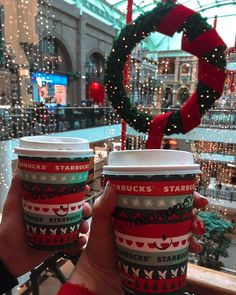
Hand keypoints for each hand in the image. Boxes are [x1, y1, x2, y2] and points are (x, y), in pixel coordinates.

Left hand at [0, 175, 91, 276]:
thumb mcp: (13, 203)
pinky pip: (74, 241)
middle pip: (76, 208)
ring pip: (78, 223)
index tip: (85, 188)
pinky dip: (80, 240)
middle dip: (85, 207)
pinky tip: (80, 240)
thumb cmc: (9, 228)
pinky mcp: (59, 243)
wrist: (8, 255)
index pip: (66, 193)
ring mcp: (58, 229)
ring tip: (83, 227)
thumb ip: (17, 186)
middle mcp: (55, 215)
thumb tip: (22, 168)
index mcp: (48, 204)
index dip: (77, 190)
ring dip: (85, 223)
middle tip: (85, 210)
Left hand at [69, 184, 207, 294]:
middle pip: (175, 208)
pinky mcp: (160, 253)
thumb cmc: (98, 248)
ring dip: (194, 224)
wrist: (100, 278)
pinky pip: (179, 246)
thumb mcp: (99, 225)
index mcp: (137, 209)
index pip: (158, 193)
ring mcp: (156, 237)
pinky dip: (190, 245)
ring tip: (197, 229)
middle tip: (200, 206)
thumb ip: (102, 208)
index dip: (174, 188)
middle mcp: (149, 220)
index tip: (187, 188)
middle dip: (191, 205)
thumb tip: (111, 186)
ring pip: (181, 226)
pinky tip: (194, 247)